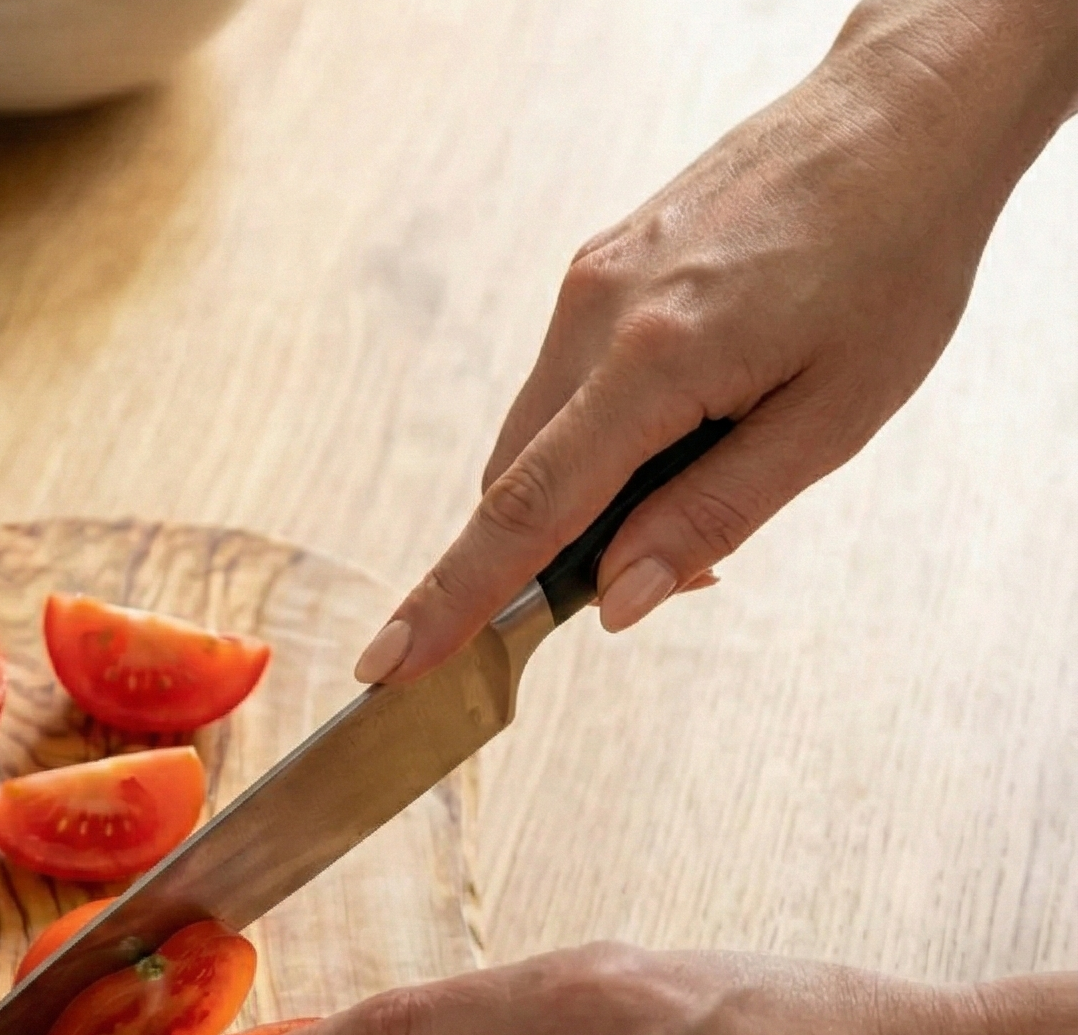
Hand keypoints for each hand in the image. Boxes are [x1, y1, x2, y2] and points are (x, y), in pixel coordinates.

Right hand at [355, 0, 1077, 683]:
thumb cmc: (896, 257)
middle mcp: (597, 316)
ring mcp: (587, 286)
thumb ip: (713, 514)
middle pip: (515, 485)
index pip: (524, 511)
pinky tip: (685, 427)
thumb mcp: (834, 416)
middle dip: (546, 559)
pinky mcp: (597, 270)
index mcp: (656, 359)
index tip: (390, 663)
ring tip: (703, 474)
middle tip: (650, 578)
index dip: (452, 600)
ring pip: (536, 439)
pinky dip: (596, 440)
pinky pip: (564, 390)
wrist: (906, 110)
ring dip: (582, 498)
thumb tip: (616, 603)